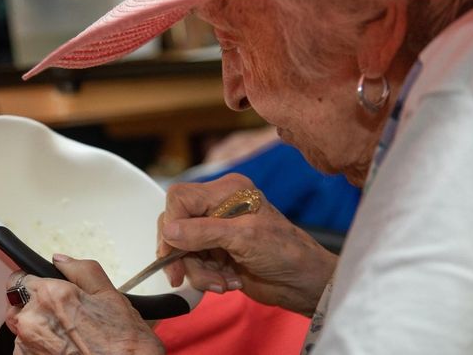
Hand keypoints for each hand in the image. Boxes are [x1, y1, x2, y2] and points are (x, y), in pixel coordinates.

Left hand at [5, 255, 164, 354]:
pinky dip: (40, 348)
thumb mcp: (109, 295)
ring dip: (38, 329)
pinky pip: (27, 349)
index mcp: (50, 295)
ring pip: (22, 329)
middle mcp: (32, 321)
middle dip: (37, 307)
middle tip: (65, 317)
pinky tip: (64, 349)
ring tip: (68, 337)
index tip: (45, 291)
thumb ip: (81, 270)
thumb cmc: (123, 341)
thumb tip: (61, 260)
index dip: (36, 284)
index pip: (20, 279)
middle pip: (19, 305)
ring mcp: (27, 346)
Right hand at [158, 173, 336, 316]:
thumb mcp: (244, 238)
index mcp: (226, 190)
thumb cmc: (284, 252)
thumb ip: (203, 232)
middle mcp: (217, 206)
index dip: (172, 223)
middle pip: (176, 225)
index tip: (171, 251)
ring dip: (199, 271)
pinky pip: (194, 264)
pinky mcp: (216, 253)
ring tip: (223, 282)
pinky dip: (206, 278)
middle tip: (182, 275)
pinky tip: (228, 282)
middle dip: (182, 255)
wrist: (303, 282)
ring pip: (182, 249)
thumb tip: (168, 230)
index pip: (180, 198)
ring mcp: (216, 231)